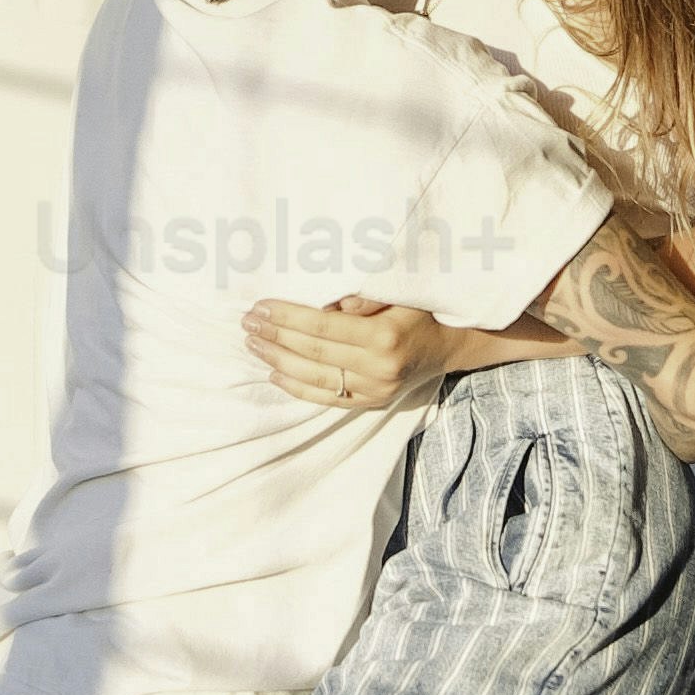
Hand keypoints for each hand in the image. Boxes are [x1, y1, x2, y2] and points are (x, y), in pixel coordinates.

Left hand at [244, 294, 454, 411]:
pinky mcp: (370, 402)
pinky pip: (326, 398)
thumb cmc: (417, 310)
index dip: (288, 317)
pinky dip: (297, 387)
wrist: (447, 345)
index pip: (323, 326)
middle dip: (275, 336)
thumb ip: (364, 296)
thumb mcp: (398, 292)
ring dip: (278, 360)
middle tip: (247, 322)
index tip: (261, 307)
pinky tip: (274, 372)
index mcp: (383, 336)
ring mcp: (374, 389)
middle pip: (314, 352)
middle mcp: (378, 367)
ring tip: (253, 345)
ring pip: (315, 378)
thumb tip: (326, 303)